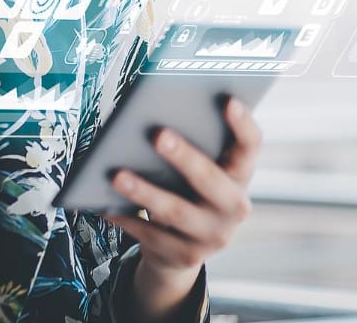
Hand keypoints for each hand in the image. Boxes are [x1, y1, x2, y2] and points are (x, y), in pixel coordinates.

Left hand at [103, 96, 262, 310]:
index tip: (227, 100)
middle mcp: (235, 207)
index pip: (250, 146)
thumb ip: (193, 145)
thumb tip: (155, 119)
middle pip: (210, 179)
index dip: (243, 124)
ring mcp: (214, 236)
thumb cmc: (188, 189)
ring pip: (176, 211)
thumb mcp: (199, 169)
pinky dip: (128, 219)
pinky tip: (106, 205)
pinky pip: (153, 236)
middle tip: (157, 134)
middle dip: (184, 156)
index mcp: (241, 175)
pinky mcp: (188, 256)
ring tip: (116, 175)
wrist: (184, 247)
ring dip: (144, 192)